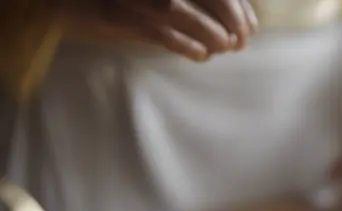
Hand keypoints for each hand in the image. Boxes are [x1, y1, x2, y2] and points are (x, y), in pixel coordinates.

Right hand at [62, 0, 258, 59]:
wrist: (71, 3)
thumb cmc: (125, 2)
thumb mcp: (163, 1)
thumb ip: (192, 3)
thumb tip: (234, 20)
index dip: (237, 6)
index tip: (251, 28)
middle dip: (230, 20)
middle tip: (241, 43)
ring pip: (180, 11)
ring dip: (211, 34)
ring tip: (223, 49)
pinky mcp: (119, 18)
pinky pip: (159, 32)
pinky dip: (185, 44)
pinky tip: (201, 55)